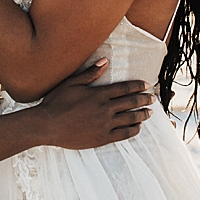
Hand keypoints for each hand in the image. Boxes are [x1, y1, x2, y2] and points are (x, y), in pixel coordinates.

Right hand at [35, 62, 152, 148]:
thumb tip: (105, 61)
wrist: (47, 125)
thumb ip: (90, 73)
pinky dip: (134, 130)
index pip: (124, 88)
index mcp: (98, 94)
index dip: (138, 86)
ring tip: (149, 112)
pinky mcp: (103, 137)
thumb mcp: (71, 84)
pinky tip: (137, 127)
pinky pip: (124, 134)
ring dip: (142, 114)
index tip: (146, 85)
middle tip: (152, 98)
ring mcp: (105, 124)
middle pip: (131, 102)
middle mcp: (105, 109)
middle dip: (144, 99)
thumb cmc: (56, 103)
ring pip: (131, 118)